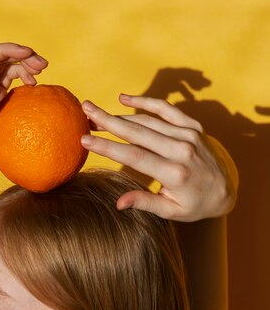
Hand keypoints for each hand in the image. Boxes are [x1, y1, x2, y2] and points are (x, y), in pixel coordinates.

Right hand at [81, 95, 238, 221]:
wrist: (225, 189)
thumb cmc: (193, 204)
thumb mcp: (171, 210)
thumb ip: (145, 203)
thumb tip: (119, 203)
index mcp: (175, 173)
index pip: (134, 156)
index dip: (108, 147)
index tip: (85, 139)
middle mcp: (182, 150)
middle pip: (138, 132)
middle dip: (108, 121)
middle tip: (85, 111)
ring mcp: (189, 135)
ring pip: (148, 120)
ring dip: (119, 115)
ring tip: (95, 113)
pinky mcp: (192, 126)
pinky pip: (166, 109)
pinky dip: (146, 102)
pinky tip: (125, 98)